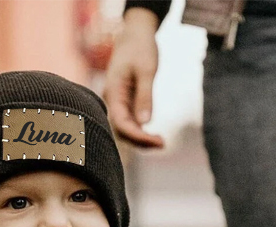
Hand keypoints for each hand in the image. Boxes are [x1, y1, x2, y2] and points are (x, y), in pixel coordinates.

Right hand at [103, 8, 164, 148]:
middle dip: (140, 141)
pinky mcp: (125, 103)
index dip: (138, 136)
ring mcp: (117, 103)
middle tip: (163, 144)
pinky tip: (155, 136)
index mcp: (113, 93)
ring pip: (126, 129)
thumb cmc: (140, 48)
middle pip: (122, 131)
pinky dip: (141, 131)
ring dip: (141, 139)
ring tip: (161, 143)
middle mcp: (112, 101)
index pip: (122, 124)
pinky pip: (130, 123)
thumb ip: (145, 96)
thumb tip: (145, 123)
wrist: (134, 34)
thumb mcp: (146, 70)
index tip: (157, 141)